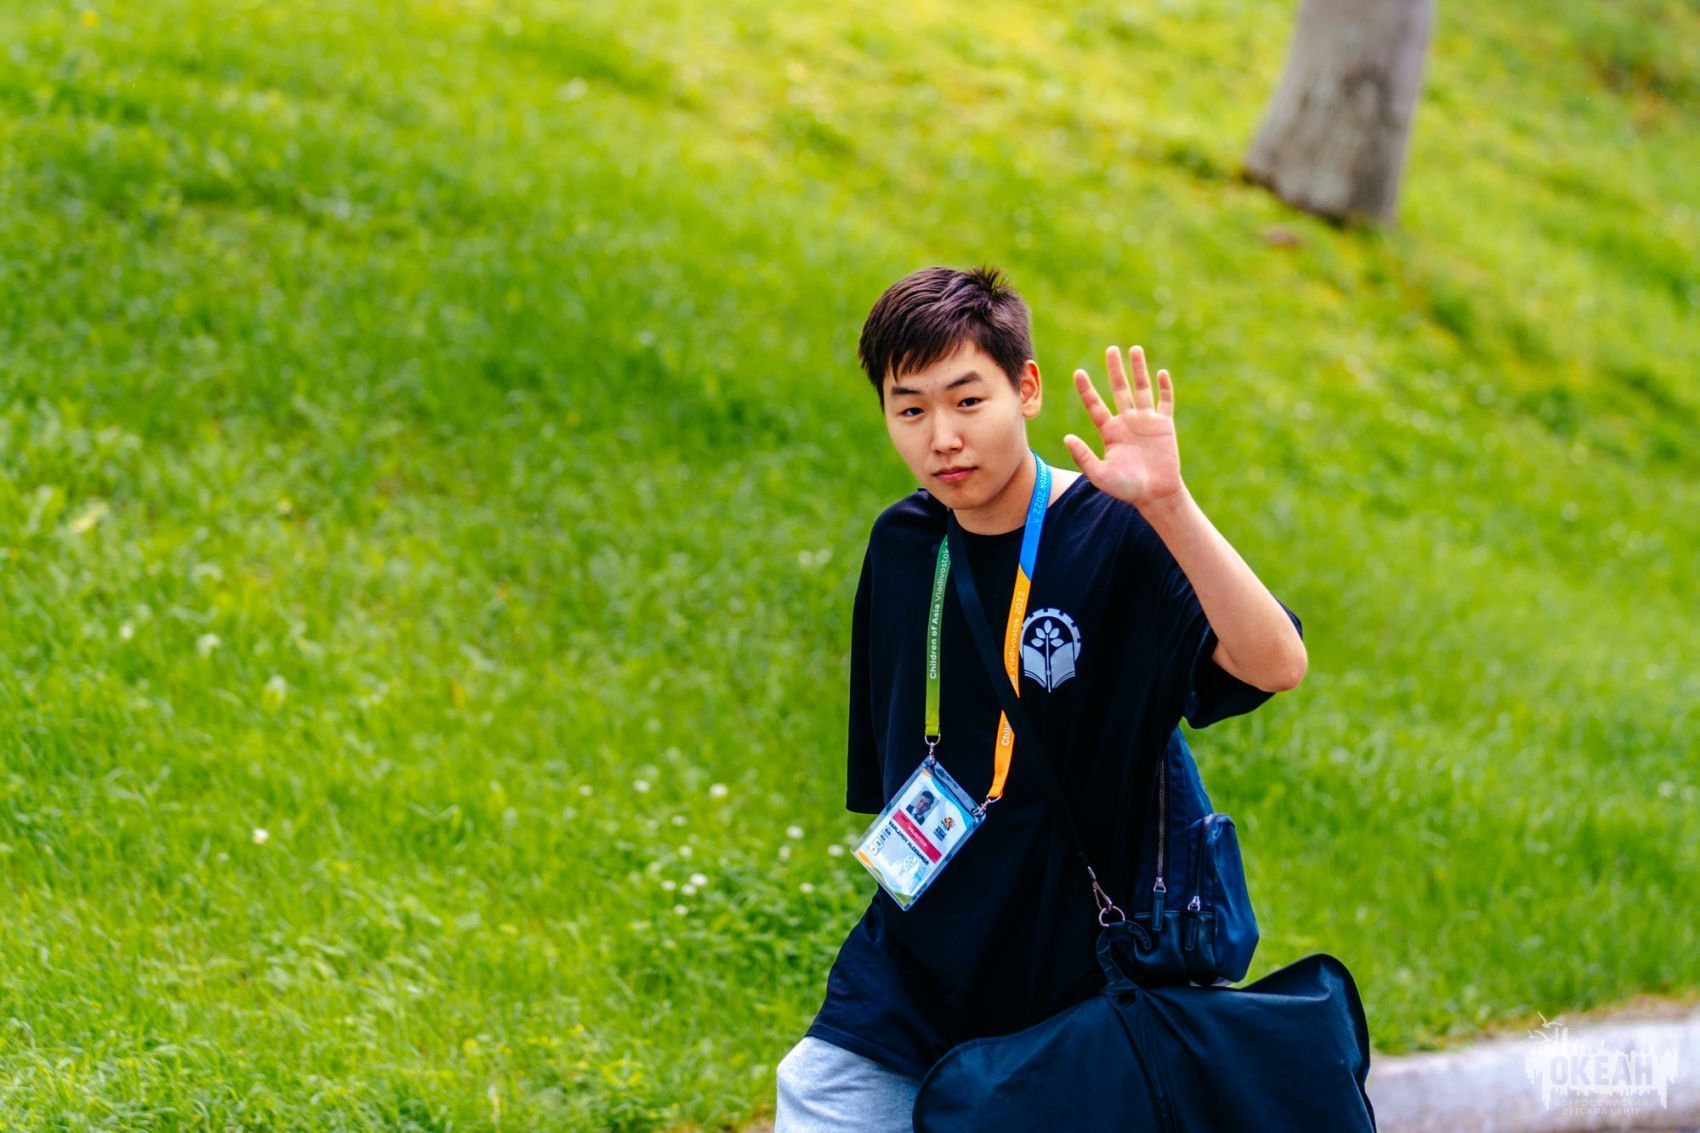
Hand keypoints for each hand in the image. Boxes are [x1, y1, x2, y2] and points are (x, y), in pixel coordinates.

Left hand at [1064, 345, 1184, 511]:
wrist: (1155, 495)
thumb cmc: (1126, 487)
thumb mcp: (1099, 474)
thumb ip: (1083, 456)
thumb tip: (1066, 438)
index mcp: (1109, 431)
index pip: (1095, 404)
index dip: (1086, 389)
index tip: (1078, 372)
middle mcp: (1126, 421)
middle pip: (1119, 389)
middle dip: (1115, 369)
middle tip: (1111, 350)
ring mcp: (1146, 421)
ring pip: (1141, 389)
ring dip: (1138, 370)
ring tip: (1135, 349)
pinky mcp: (1164, 425)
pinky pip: (1164, 402)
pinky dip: (1163, 387)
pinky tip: (1160, 372)